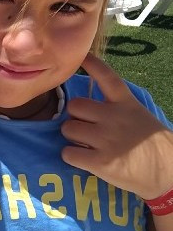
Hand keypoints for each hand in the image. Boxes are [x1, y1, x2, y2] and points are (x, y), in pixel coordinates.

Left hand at [60, 53, 172, 198]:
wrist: (168, 172)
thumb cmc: (149, 143)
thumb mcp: (138, 115)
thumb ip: (115, 107)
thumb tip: (84, 107)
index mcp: (126, 103)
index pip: (107, 77)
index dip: (93, 65)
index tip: (82, 57)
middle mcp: (114, 117)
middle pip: (74, 106)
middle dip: (75, 117)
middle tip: (85, 127)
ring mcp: (106, 139)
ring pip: (68, 129)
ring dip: (71, 137)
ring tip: (85, 144)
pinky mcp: (100, 161)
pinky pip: (68, 153)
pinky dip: (71, 156)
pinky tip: (83, 158)